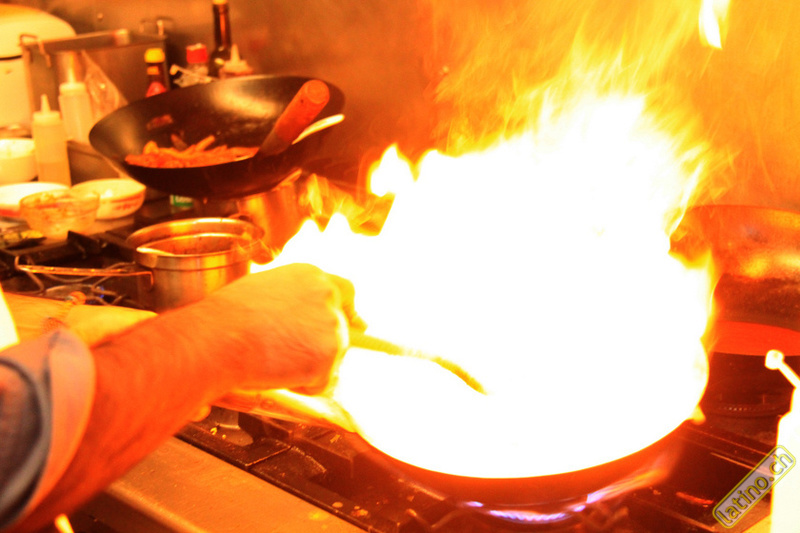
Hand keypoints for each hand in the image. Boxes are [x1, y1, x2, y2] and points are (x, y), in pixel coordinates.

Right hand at [203, 263, 360, 392]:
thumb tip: (301, 321)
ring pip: (330, 359)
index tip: (354, 324)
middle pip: (341, 330)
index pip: (345, 291)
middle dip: (322, 348)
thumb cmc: (227, 318)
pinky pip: (320, 383)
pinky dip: (301, 386)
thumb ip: (292, 301)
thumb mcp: (264, 292)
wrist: (218, 338)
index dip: (347, 312)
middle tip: (292, 359)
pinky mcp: (329, 356)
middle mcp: (327, 296)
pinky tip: (276, 372)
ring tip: (271, 359)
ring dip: (306, 368)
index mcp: (311, 276)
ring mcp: (332, 326)